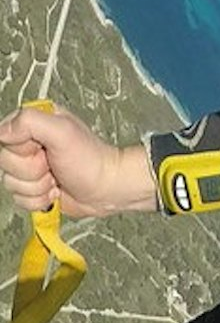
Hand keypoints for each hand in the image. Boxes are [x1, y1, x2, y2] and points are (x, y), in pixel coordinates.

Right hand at [0, 105, 157, 216]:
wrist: (106, 188)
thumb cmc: (92, 160)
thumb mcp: (62, 132)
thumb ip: (30, 122)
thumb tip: (2, 130)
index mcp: (36, 124)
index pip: (4, 137)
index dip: (22, 149)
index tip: (42, 149)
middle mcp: (31, 144)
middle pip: (5, 163)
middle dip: (32, 170)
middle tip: (53, 164)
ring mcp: (32, 167)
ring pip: (11, 183)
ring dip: (37, 186)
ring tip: (57, 177)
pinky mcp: (34, 187)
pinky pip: (19, 199)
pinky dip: (39, 199)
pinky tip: (55, 190)